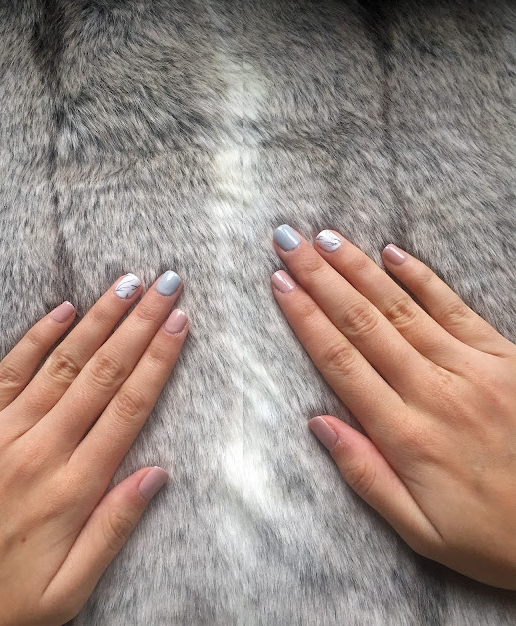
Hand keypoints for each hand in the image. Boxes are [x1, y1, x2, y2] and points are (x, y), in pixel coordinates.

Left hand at [0, 271, 187, 625]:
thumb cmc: (0, 603)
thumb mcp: (69, 590)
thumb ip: (114, 528)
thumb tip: (158, 474)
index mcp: (73, 489)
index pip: (129, 408)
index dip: (158, 361)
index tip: (180, 324)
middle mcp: (40, 451)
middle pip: (103, 374)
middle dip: (139, 325)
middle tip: (166, 286)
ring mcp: (0, 434)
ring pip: (62, 364)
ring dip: (99, 320)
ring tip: (128, 285)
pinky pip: (7, 372)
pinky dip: (37, 338)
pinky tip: (63, 309)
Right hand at [271, 225, 515, 588]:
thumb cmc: (493, 535)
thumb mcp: (420, 530)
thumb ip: (366, 475)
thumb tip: (319, 424)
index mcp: (406, 435)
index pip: (341, 362)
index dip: (306, 318)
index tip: (280, 284)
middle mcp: (433, 391)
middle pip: (363, 323)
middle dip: (320, 278)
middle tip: (289, 242)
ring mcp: (471, 368)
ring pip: (401, 308)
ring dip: (359, 269)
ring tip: (325, 239)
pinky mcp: (503, 357)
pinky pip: (454, 308)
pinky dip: (422, 278)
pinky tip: (394, 253)